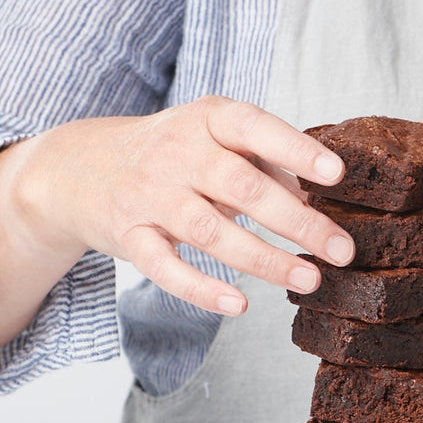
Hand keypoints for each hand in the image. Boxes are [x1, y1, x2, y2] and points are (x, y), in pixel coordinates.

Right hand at [16, 97, 354, 314]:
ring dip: (266, 261)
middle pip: (243, 188)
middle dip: (298, 223)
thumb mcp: (212, 135)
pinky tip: (240, 304)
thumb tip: (312, 199)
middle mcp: (177, 152)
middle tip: (342, 250)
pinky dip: (203, 289)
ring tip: (310, 279)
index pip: (256, 127)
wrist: (79, 167)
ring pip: (212, 232)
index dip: (297, 150)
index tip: (337, 175)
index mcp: (206, 119)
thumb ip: (261, 161)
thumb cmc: (169, 150)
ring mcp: (149, 195)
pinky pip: (167, 268)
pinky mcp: (128, 236)